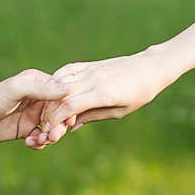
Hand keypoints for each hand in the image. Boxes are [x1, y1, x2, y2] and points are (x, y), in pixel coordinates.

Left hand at [0, 69, 67, 142]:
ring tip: (39, 140)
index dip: (67, 109)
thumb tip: (70, 87)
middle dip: (58, 126)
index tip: (66, 121)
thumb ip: (42, 89)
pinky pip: (41, 138)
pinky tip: (29, 143)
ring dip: (49, 137)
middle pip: (60, 114)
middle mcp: (38, 99)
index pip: (63, 95)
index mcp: (39, 84)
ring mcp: (32, 115)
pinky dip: (39, 143)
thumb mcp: (16, 90)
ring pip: (52, 128)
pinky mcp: (25, 130)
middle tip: (51, 136)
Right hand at [34, 50, 177, 146]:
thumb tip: (73, 127)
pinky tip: (52, 91)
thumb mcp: (120, 111)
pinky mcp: (91, 64)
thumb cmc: (140, 93)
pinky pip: (68, 70)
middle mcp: (95, 79)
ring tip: (47, 111)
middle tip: (44, 125)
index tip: (49, 130)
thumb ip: (94, 117)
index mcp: (104, 94)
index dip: (56, 119)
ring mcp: (92, 69)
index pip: (71, 106)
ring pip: (62, 83)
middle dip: (50, 112)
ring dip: (51, 97)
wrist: (150, 67)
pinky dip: (57, 80)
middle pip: (62, 96)